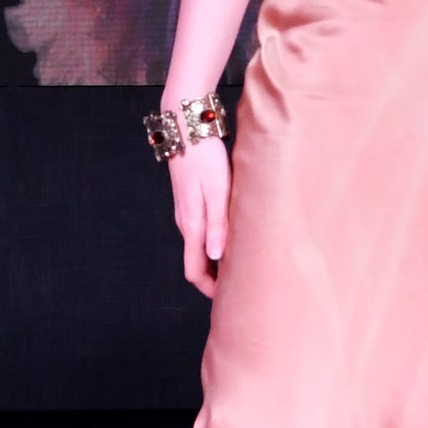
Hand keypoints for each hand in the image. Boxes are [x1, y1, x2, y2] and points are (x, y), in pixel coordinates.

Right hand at [167, 130, 229, 298]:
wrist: (185, 127)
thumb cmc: (205, 156)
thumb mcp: (217, 190)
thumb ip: (218, 224)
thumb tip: (216, 257)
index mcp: (192, 225)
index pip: (194, 271)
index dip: (210, 290)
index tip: (230, 300)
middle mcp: (186, 223)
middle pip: (196, 263)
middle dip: (215, 280)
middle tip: (241, 287)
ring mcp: (186, 213)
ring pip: (199, 248)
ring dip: (216, 261)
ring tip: (242, 265)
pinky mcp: (190, 202)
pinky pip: (200, 233)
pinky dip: (214, 244)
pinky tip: (233, 238)